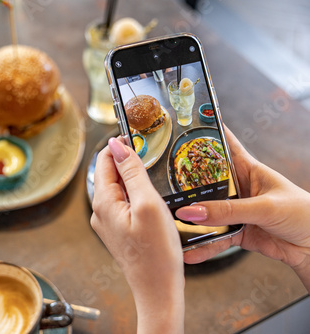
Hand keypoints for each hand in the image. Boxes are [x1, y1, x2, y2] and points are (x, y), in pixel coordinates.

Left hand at [91, 138, 183, 333]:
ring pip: (118, 188)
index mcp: (103, 202)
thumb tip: (118, 145)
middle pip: (110, 173)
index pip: (105, 160)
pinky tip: (152, 196)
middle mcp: (100, 211)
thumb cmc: (156, 253)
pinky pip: (123, 203)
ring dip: (133, 176)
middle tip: (152, 150)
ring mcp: (108, 223)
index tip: (138, 134)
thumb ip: (133, 173)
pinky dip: (135, 193)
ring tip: (155, 171)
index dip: (120, 144)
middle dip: (128, 159)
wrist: (158, 290)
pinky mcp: (118, 231)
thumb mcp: (148, 205)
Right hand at [176, 127, 309, 291]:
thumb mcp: (266, 207)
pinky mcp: (236, 233)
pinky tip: (189, 252)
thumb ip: (229, 210)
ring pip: (206, 212)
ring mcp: (235, 211)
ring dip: (191, 220)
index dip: (205, 135)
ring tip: (170, 224)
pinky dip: (202, 246)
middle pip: (206, 182)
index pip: (223, 146)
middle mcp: (238, 188)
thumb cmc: (304, 215)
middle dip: (185, 184)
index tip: (182, 128)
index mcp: (249, 169)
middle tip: (161, 185)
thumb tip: (192, 211)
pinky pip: (214, 238)